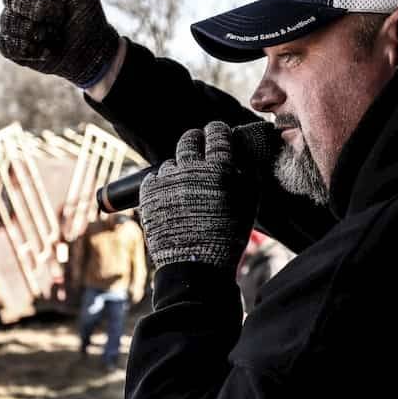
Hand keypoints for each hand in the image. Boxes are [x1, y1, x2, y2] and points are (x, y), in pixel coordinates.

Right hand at [0, 0, 118, 87]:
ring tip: (55, 34)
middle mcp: (17, 0)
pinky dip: (31, 49)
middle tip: (61, 16)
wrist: (92, 51)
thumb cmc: (86, 14)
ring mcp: (11, 24)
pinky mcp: (12, 47)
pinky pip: (9, 46)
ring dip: (39, 32)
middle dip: (40, 9)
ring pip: (10, 24)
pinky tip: (46, 49)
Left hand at [139, 121, 258, 273]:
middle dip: (196, 139)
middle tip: (200, 145)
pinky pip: (155, 178)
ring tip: (188, 187)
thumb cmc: (228, 237)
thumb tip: (241, 155)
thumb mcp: (250, 204)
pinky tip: (172, 197)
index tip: (218, 131)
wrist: (196, 268)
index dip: (218, 130)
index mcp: (218, 169)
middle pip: (189, 139)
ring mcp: (166, 181)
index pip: (217, 134)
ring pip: (171, 162)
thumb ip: (248, 174)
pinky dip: (163, 184)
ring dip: (180, 168)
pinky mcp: (148, 194)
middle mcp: (190, 170)